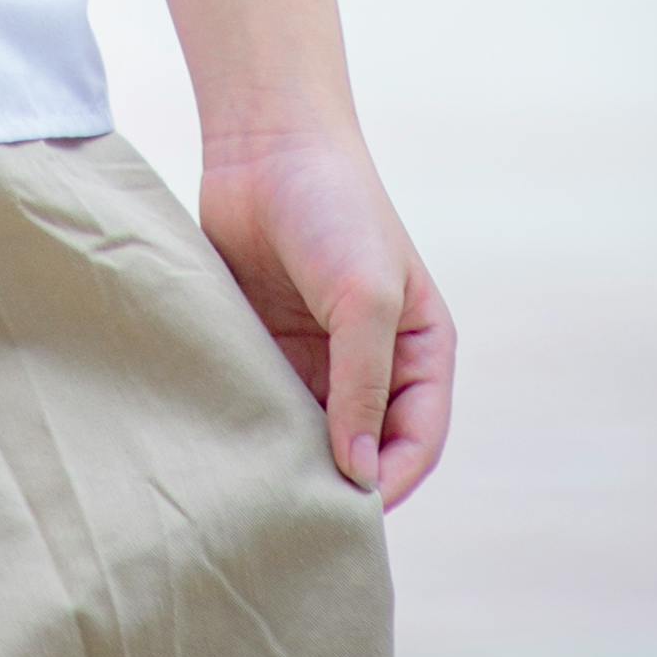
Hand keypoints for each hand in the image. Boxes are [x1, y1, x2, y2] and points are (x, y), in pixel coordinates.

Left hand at [198, 126, 453, 505]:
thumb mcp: (365, 297)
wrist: (265, 144)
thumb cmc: (334, 209)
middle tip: (303, 512)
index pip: (419, 439)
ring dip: (295, 458)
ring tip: (266, 484)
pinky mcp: (270, 345)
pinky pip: (270, 403)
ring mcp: (320, 355)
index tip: (353, 505)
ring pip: (314, 433)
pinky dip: (258, 427)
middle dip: (341, 480)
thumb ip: (363, 385)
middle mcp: (374, 361)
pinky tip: (236, 446)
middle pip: (366, 446)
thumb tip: (356, 474)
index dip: (394, 478)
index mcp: (420, 350)